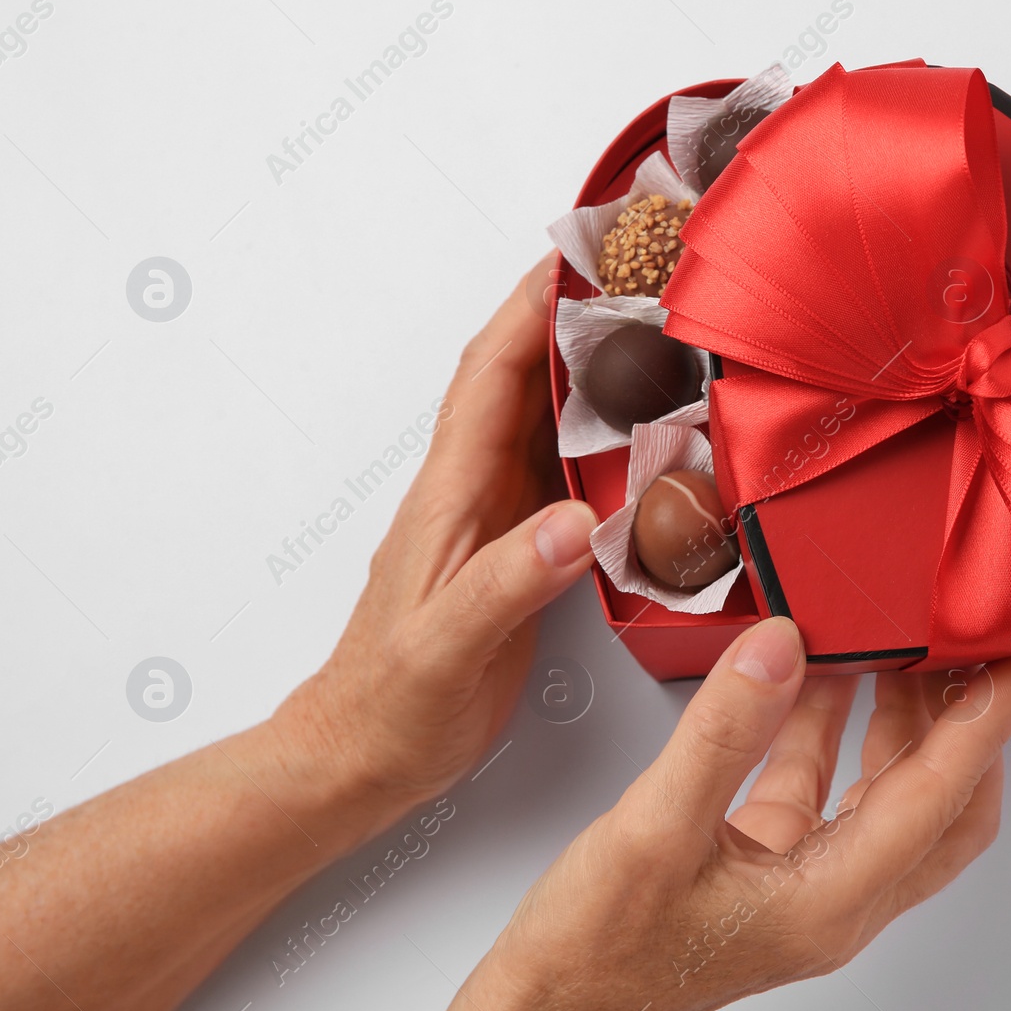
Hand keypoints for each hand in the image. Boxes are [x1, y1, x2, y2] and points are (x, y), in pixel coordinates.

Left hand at [273, 251, 596, 833]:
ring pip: (543, 419)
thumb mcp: (445, 646)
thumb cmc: (391, 702)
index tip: (578, 257)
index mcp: (451, 495)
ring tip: (647, 329)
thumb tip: (570, 522)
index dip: (531, 310)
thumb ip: (506, 583)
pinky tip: (638, 436)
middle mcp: (470, 492)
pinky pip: (560, 471)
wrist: (363, 753)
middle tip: (629, 271)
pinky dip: (598, 437)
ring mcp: (492, 518)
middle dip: (568, 315)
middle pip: (521, 377)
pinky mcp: (515, 550)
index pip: (492, 377)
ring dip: (586, 369)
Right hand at [449, 617, 1010, 1010]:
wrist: (545, 1010)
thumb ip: (724, 734)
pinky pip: (821, 787)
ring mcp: (802, 884)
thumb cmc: (597, 953)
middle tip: (973, 646)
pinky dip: (829, 729)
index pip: (942, 792)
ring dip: (900, 719)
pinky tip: (810, 679)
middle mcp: (836, 897)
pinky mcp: (762, 868)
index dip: (992, 717)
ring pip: (886, 793)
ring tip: (900, 646)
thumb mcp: (654, 831)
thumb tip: (781, 650)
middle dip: (965, 719)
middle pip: (941, 802)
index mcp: (833, 898)